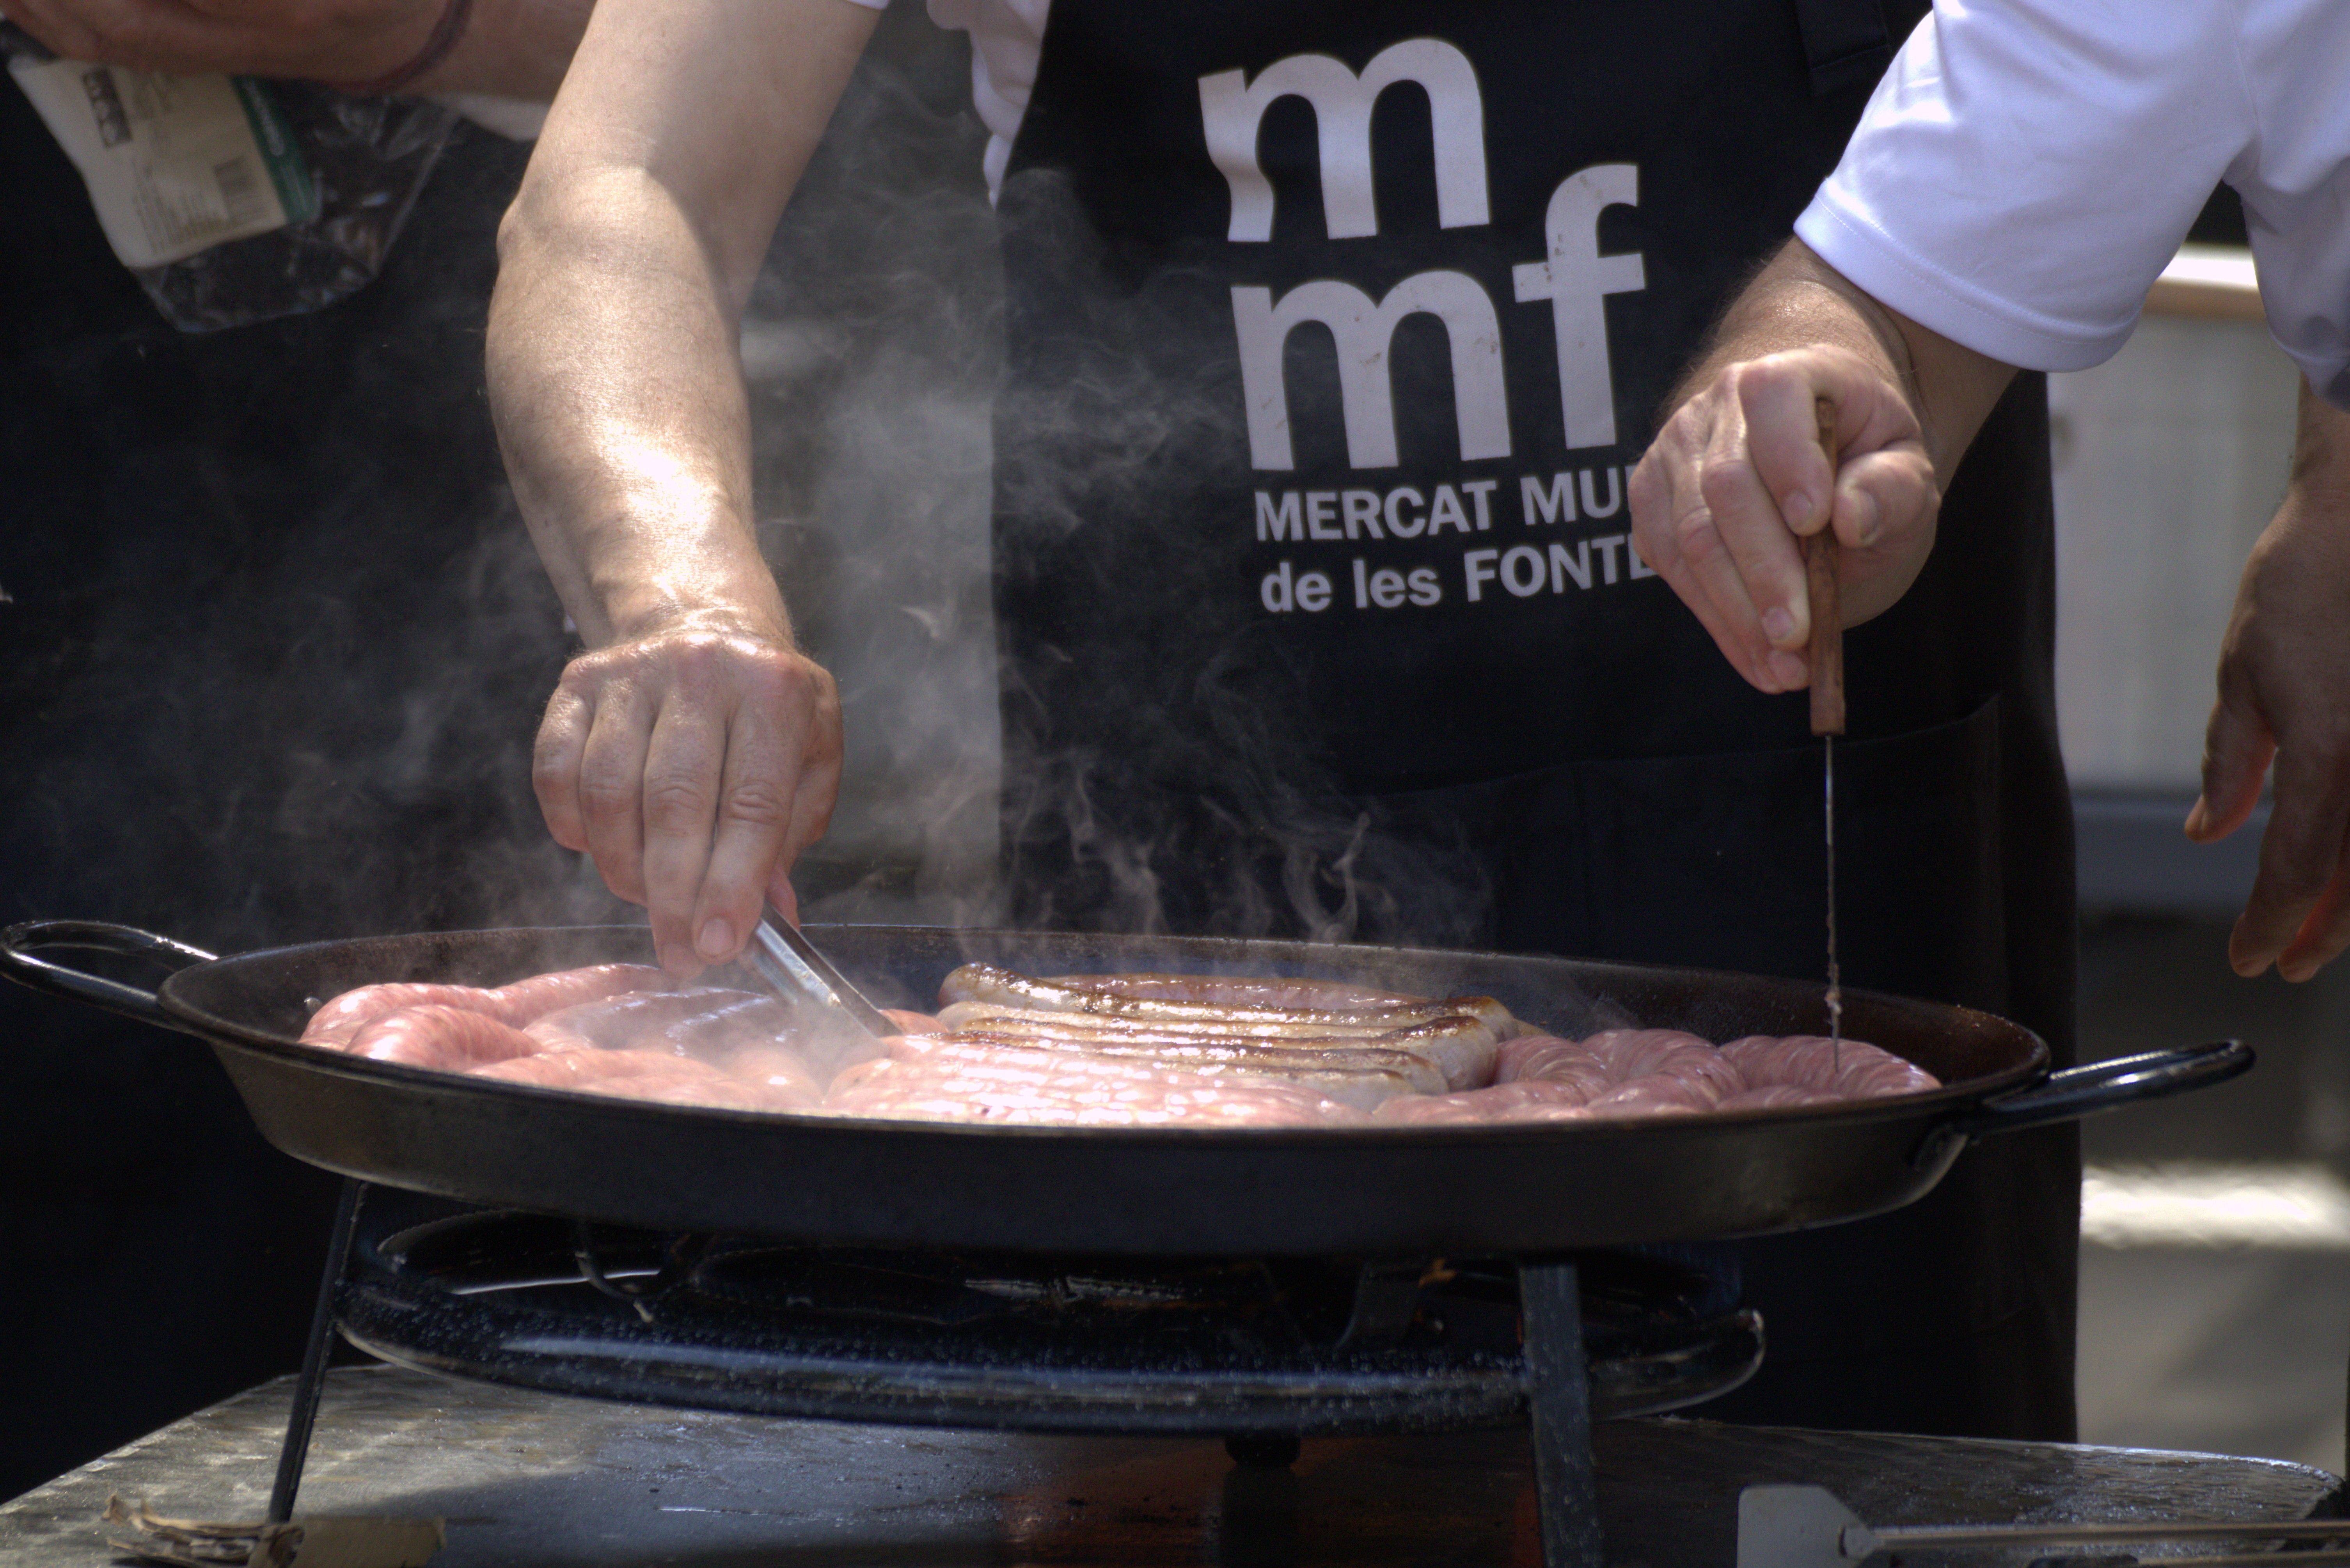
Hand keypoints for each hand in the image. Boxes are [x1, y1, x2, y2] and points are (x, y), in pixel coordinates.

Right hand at [533, 621, 842, 980]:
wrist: (707, 624)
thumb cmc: (767, 712)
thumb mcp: (809, 760)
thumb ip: (790, 836)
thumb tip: (768, 918)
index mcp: (773, 691)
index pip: (751, 804)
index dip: (733, 885)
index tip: (720, 946)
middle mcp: (700, 671)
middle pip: (675, 806)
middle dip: (675, 897)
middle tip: (681, 954)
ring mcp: (631, 673)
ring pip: (610, 796)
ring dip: (625, 871)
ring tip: (649, 902)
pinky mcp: (577, 684)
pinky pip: (558, 775)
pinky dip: (576, 829)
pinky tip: (603, 849)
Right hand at [1629, 344, 1940, 693]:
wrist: (1813, 451)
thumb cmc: (1863, 458)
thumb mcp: (1907, 467)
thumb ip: (1893, 487)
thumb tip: (1849, 517)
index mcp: (1787, 374)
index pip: (1773, 400)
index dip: (1790, 461)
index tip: (1817, 524)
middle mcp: (1717, 406)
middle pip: (1725, 488)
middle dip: (1762, 572)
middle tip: (1798, 638)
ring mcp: (1674, 455)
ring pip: (1688, 537)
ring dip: (1736, 613)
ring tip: (1784, 669)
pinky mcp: (1653, 505)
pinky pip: (1669, 567)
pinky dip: (1716, 622)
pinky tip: (1757, 658)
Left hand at [2187, 391, 2349, 979]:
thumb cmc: (2302, 584)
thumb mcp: (2245, 672)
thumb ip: (2232, 762)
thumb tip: (2206, 831)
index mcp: (2324, 748)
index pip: (2295, 865)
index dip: (2271, 923)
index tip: (2249, 959)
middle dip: (2326, 932)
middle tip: (2291, 964)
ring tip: (2326, 934)